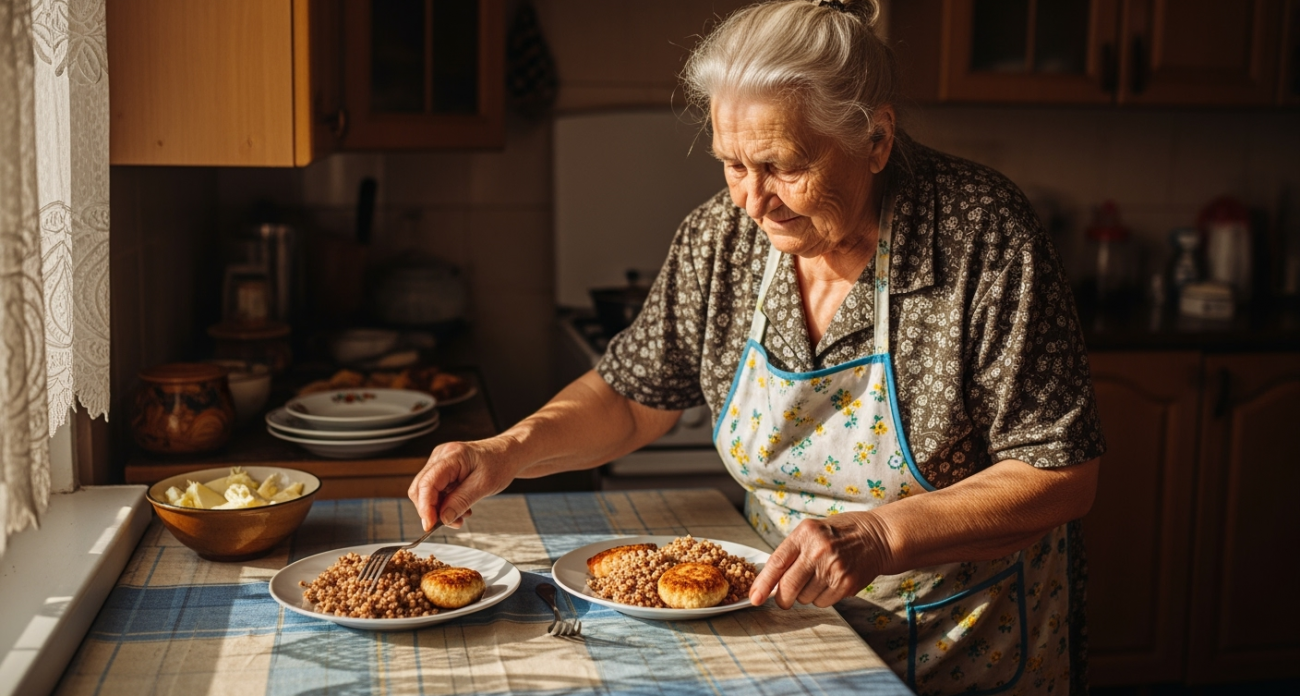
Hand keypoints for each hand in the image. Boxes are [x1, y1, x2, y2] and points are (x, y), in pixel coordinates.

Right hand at [407, 437, 516, 530]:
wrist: (508, 454)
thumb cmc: (500, 463)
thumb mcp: (484, 485)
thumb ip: (461, 501)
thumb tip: (443, 518)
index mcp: (452, 456)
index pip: (428, 483)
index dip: (425, 507)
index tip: (429, 526)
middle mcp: (441, 456)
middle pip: (421, 488)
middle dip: (432, 510)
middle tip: (451, 523)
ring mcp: (440, 462)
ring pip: (427, 492)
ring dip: (440, 509)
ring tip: (462, 515)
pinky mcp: (443, 470)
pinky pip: (436, 491)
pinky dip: (445, 504)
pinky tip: (461, 508)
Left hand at [749, 512, 890, 608]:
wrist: (877, 537)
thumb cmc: (839, 534)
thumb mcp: (811, 531)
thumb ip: (791, 552)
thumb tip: (768, 582)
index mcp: (804, 534)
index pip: (777, 563)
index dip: (763, 584)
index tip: (754, 599)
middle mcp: (818, 550)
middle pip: (788, 587)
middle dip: (783, 598)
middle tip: (785, 598)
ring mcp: (834, 568)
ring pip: (805, 598)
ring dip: (806, 595)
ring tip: (819, 578)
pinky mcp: (847, 583)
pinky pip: (822, 602)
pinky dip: (822, 598)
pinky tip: (831, 583)